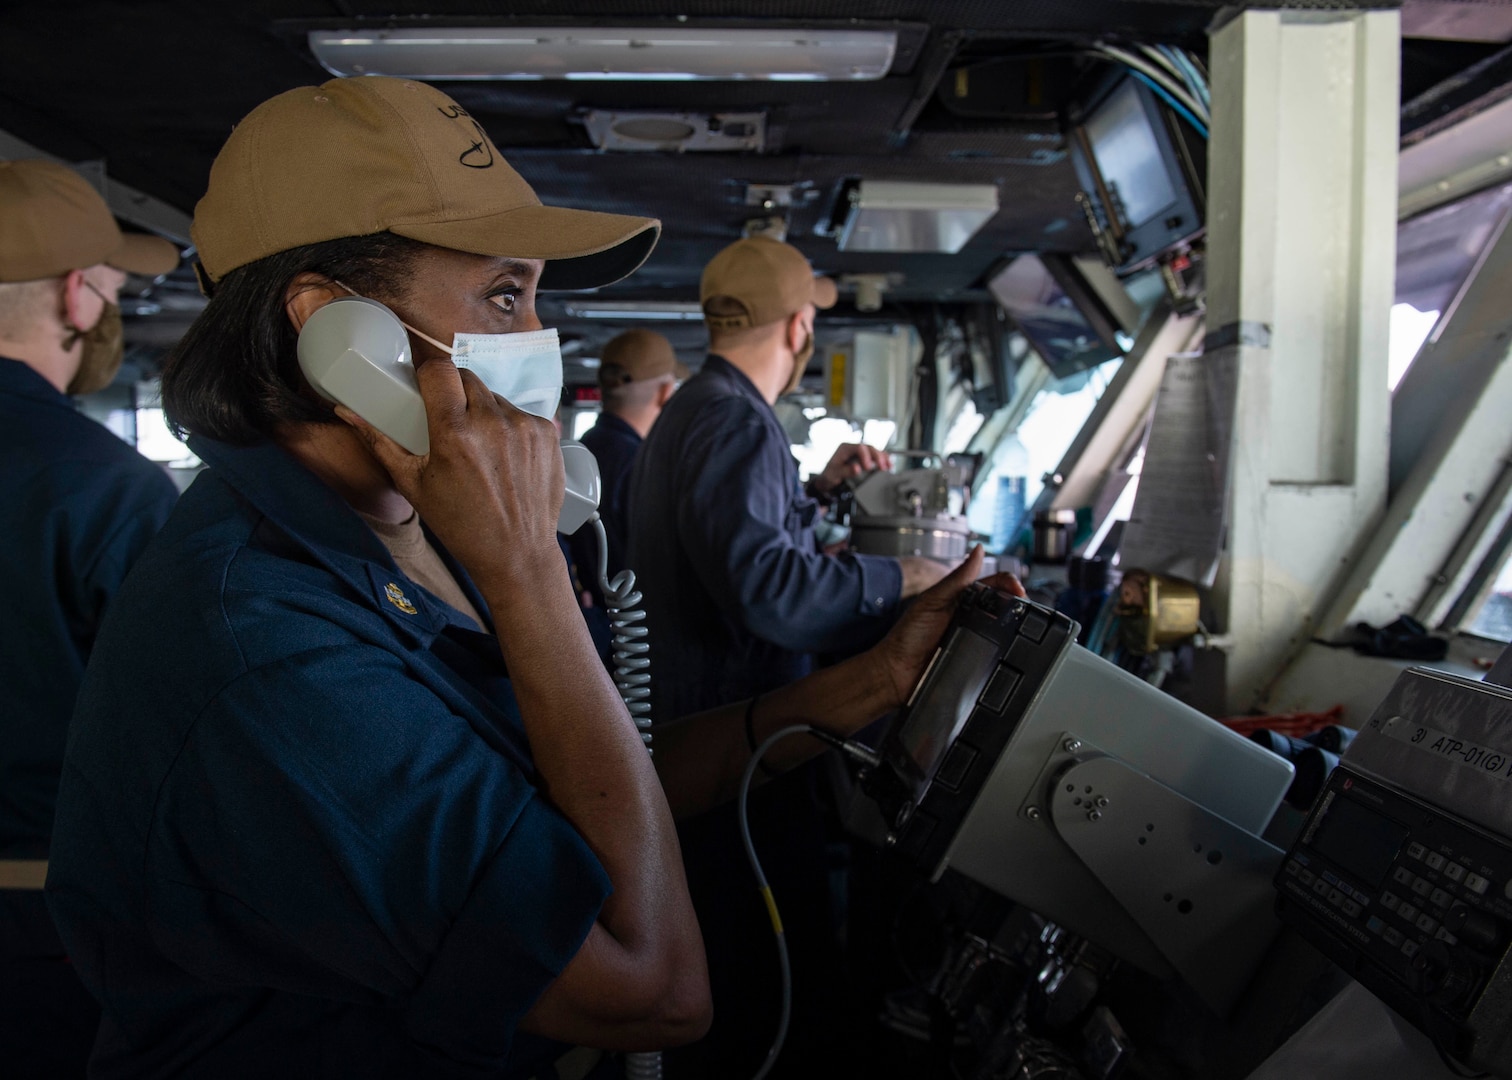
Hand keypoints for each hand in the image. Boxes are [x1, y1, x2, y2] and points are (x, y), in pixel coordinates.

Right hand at [336, 357, 563, 586]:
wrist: (517, 554)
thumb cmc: (462, 525)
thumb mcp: (413, 485)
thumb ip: (380, 442)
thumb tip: (347, 411)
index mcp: (455, 432)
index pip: (439, 370)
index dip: (429, 375)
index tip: (426, 389)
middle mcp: (493, 422)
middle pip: (467, 378)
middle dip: (454, 393)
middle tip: (449, 421)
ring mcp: (525, 427)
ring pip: (495, 397)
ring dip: (483, 412)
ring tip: (479, 447)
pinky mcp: (547, 434)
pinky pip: (521, 414)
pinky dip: (511, 427)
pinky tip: (504, 456)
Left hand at [812, 442, 890, 498]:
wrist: (828, 480)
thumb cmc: (829, 475)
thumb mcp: (834, 474)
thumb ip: (845, 471)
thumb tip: (857, 468)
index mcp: (844, 448)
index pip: (859, 448)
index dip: (866, 456)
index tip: (868, 467)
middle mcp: (853, 448)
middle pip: (869, 448)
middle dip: (877, 457)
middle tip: (882, 467)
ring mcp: (859, 453)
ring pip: (874, 451)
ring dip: (883, 458)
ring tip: (889, 466)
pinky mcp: (864, 458)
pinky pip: (875, 456)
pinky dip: (883, 460)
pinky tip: (888, 465)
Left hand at [870, 547, 1025, 708]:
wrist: (896, 672)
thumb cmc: (908, 636)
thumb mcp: (932, 602)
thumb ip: (956, 579)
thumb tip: (979, 551)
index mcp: (961, 597)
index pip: (993, 583)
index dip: (1010, 584)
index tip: (1020, 591)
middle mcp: (970, 616)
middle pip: (1003, 605)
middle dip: (1019, 605)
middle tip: (1027, 611)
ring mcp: (975, 638)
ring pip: (1004, 629)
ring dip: (1016, 628)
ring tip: (1024, 628)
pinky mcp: (976, 660)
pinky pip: (996, 653)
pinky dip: (1006, 651)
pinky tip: (1012, 650)